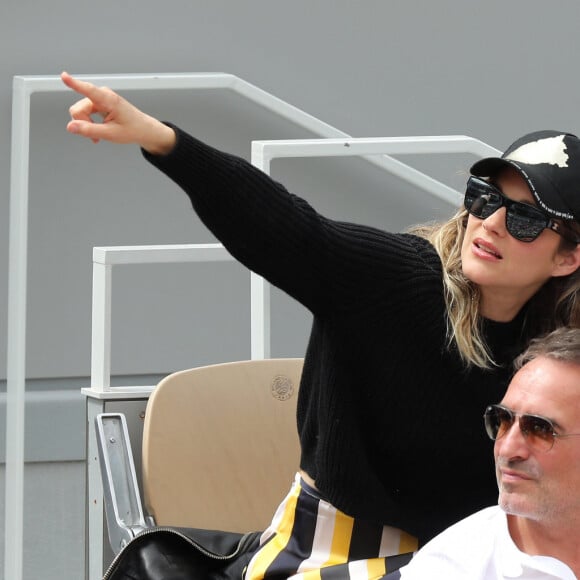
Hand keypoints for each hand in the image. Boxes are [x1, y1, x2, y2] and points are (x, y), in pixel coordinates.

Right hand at [61, 71, 175, 154]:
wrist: (143, 129)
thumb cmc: (132, 129)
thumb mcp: (111, 134)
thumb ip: (89, 130)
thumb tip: (71, 127)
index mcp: (109, 100)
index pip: (88, 90)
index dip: (74, 84)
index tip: (63, 76)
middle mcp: (103, 95)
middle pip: (79, 109)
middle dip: (83, 123)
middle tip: (94, 137)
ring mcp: (100, 98)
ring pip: (80, 111)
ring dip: (86, 125)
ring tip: (98, 135)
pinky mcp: (99, 102)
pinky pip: (85, 112)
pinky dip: (89, 123)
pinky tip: (97, 132)